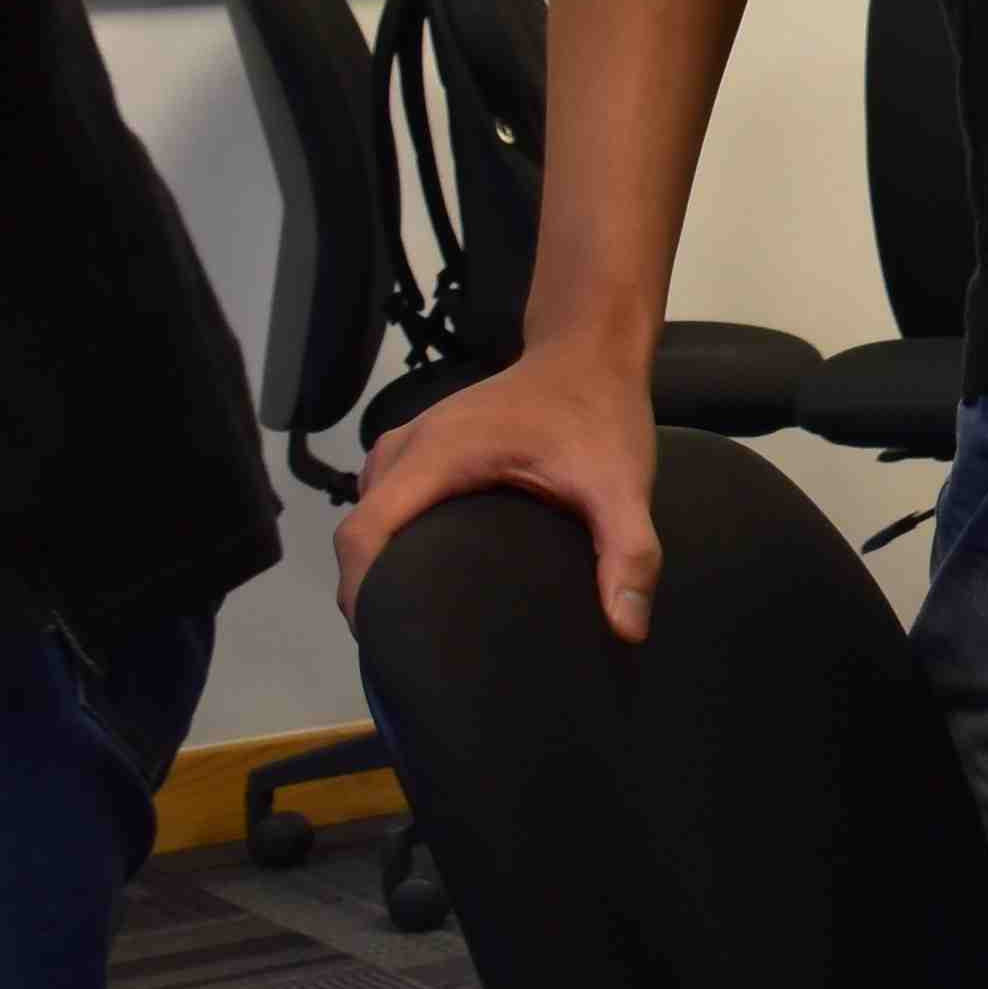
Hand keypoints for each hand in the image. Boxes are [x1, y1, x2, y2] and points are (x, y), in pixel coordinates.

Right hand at [337, 343, 662, 641]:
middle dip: (369, 586)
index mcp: (436, 454)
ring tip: (412, 610)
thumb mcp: (622, 484)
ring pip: (370, 511)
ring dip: (380, 559)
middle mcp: (409, 445)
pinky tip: (425, 566)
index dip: (359, 591)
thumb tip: (628, 629)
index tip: (383, 636)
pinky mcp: (424, 443)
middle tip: (404, 637)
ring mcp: (412, 440)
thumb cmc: (600, 412)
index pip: (364, 532)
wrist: (592, 351)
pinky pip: (387, 497)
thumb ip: (628, 552)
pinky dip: (394, 533)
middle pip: (359, 528)